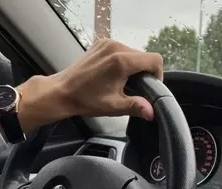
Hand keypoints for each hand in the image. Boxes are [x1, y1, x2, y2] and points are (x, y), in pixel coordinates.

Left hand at [17, 39, 162, 132]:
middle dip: (144, 73)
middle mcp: (115, 47)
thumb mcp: (114, 106)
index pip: (154, 60)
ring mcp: (107, 43)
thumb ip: (136, 106)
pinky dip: (123, 62)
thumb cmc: (86, 99)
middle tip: (135, 89)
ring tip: (123, 83)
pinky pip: (122, 50)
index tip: (150, 87)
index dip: (158, 75)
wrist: (63, 91)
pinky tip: (114, 75)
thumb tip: (151, 112)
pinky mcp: (101, 44)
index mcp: (121, 61)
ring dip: (134, 67)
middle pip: (144, 56)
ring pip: (134, 53)